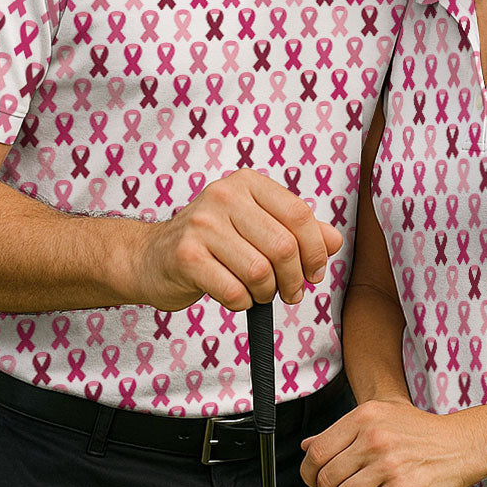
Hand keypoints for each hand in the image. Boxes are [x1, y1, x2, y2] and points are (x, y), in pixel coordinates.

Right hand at [136, 169, 341, 310]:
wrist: (151, 257)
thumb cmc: (212, 242)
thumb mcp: (256, 226)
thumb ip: (297, 231)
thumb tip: (335, 241)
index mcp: (247, 183)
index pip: (299, 214)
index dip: (315, 250)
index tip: (314, 273)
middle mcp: (224, 195)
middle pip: (283, 246)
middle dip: (293, 279)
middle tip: (290, 293)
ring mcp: (202, 224)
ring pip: (260, 272)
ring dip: (266, 293)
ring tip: (259, 293)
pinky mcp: (186, 255)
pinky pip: (234, 291)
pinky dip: (242, 303)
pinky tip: (235, 296)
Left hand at [300, 398, 480, 486]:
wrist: (460, 443)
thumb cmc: (420, 430)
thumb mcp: (380, 415)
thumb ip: (342, 431)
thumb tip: (308, 447)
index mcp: (363, 416)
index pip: (317, 451)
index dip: (309, 473)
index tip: (316, 482)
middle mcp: (373, 436)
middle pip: (327, 479)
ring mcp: (388, 463)